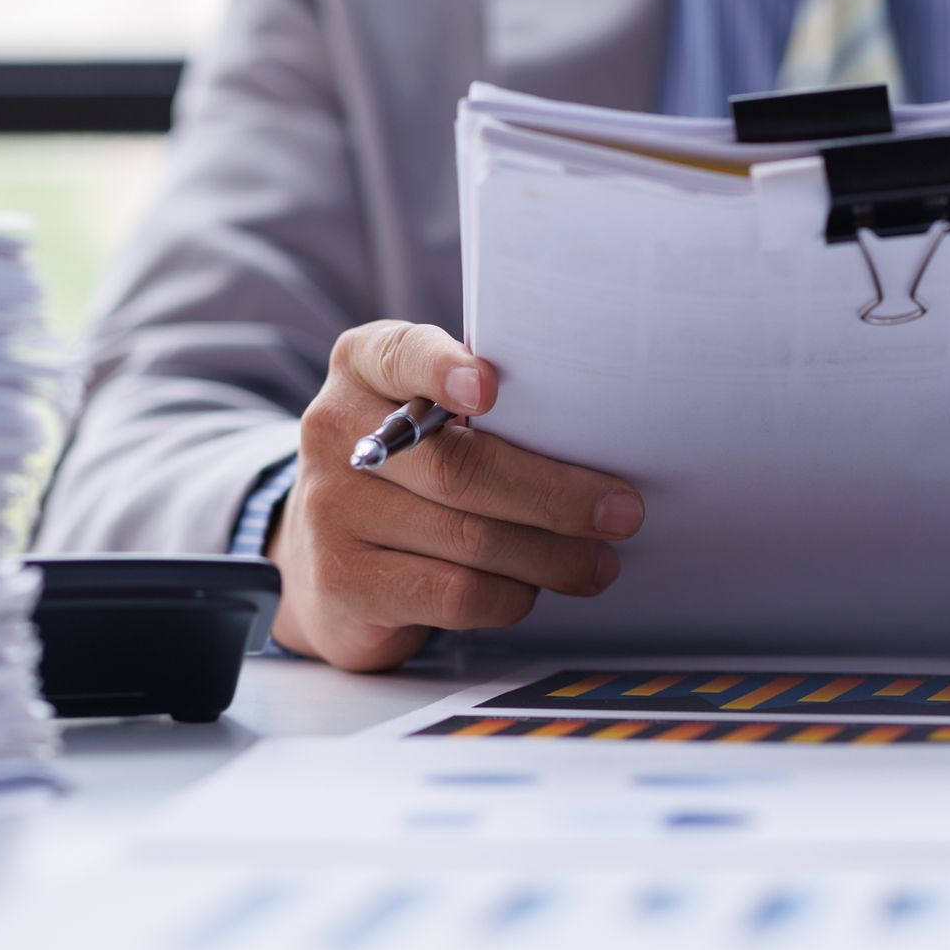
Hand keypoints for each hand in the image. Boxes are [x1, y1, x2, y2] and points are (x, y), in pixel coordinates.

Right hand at [266, 320, 643, 671]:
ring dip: (552, 556)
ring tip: (596, 562)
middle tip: (621, 513)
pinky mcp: (344, 583)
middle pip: (461, 467)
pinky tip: (529, 588)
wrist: (328, 561)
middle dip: (556, 495)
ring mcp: (331, 509)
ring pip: (471, 539)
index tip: (490, 387)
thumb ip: (490, 412)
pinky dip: (510, 595)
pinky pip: (455, 592)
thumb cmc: (413, 476)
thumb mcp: (433, 420)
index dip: (444, 369)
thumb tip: (599, 442)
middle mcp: (335, 430)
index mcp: (363, 367)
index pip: (400, 355)